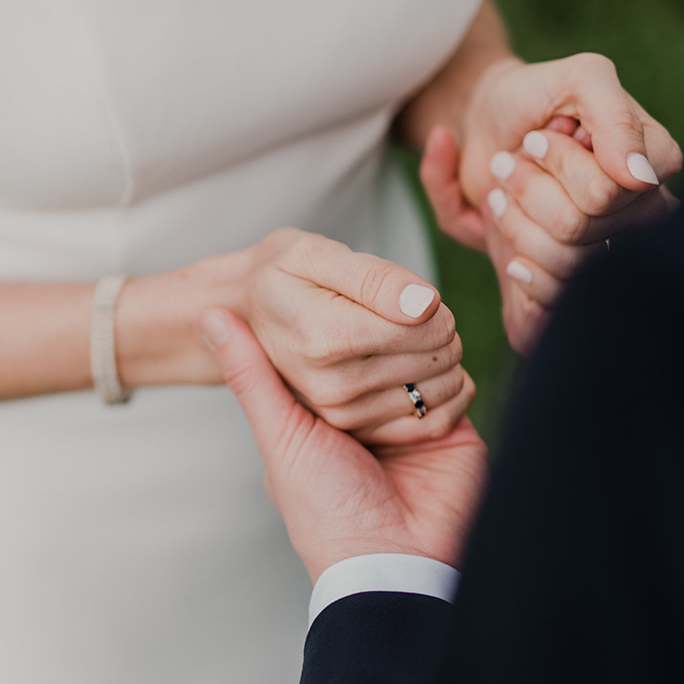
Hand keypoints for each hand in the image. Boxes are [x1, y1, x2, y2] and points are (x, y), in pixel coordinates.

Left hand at [201, 307, 487, 581]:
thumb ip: (252, 376)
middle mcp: (367, 414)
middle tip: (380, 322)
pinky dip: (445, 391)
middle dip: (381, 339)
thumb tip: (212, 315)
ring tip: (408, 367)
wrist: (396, 562)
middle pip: (379, 350)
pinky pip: (458, 387)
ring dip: (416, 361)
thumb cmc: (327, 511)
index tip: (331, 292)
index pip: (330, 350)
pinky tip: (429, 397)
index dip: (331, 326)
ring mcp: (411, 420)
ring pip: (421, 360)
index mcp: (322, 414)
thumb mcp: (280, 435)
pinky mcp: (453, 430)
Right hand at [242, 228, 470, 446]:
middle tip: (408, 318)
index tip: (412, 298)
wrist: (243, 315)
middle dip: (438, 332)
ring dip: (440, 363)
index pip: (426, 328)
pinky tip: (416, 372)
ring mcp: (342, 413)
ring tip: (408, 343)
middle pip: (437, 359)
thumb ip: (374, 278)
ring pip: (439, 389)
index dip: (434, 307)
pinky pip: (432, 421)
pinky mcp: (353, 429)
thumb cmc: (281, 277)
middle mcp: (332, 384)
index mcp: (325, 337)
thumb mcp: (314, 254)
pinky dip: (438, 395)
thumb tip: (425, 304)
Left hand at [420, 54, 682, 352]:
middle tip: (513, 159)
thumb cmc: (534, 96)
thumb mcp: (580, 79)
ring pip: (559, 263)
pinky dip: (506, 255)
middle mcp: (636, 217)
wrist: (481, 123)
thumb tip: (642, 178)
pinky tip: (498, 228)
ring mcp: (600, 251)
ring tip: (501, 188)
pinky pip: (543, 300)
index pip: (609, 192)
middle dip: (529, 187)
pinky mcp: (561, 281)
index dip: (564, 163)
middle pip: (578, 228)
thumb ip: (616, 116)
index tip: (542, 135)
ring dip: (511, 217)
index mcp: (653, 168)